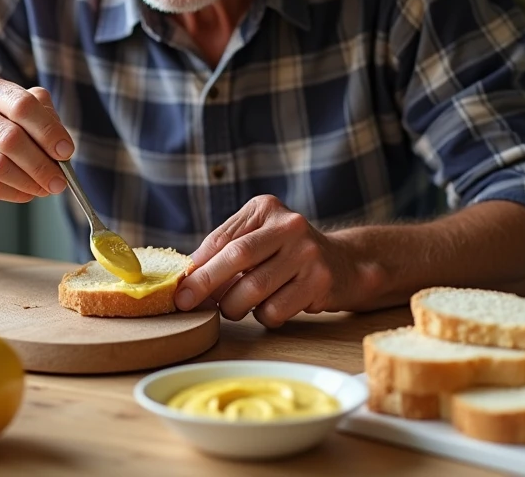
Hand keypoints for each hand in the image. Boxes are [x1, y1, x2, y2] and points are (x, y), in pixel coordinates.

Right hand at [0, 79, 73, 216]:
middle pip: (11, 137)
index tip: (66, 151)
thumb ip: (46, 124)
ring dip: (29, 181)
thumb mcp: (27, 123)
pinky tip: (26, 194)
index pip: (23, 104)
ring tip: (45, 189)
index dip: (48, 130)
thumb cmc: (2, 141)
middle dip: (41, 163)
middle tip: (60, 181)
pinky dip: (14, 193)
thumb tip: (62, 148)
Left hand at [174, 195, 353, 327]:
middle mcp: (289, 225)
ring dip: (234, 307)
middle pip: (237, 257)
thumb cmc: (288, 254)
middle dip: (206, 284)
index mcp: (265, 208)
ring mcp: (307, 253)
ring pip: (254, 289)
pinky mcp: (320, 282)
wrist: (345, 264)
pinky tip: (270, 307)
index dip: (198, 266)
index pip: (222, 238)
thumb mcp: (259, 238)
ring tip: (235, 308)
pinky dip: (263, 316)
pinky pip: (274, 309)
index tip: (179, 288)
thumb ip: (225, 249)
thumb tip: (186, 276)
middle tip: (187, 303)